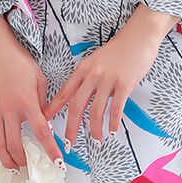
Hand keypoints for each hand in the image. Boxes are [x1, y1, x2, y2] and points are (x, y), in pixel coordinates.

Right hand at [0, 17, 63, 171]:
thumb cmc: (18, 61)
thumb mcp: (39, 79)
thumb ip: (41, 101)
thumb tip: (43, 119)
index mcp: (27, 101)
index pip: (41, 132)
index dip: (50, 150)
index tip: (57, 162)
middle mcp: (9, 109)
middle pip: (15, 145)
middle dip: (23, 160)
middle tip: (29, 166)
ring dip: (7, 158)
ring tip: (14, 165)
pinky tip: (0, 147)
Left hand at [41, 13, 166, 144]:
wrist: (138, 37)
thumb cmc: (117, 51)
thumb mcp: (96, 61)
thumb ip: (87, 78)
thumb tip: (80, 99)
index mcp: (83, 69)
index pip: (64, 93)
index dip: (53, 109)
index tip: (44, 122)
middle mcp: (92, 75)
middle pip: (77, 106)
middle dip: (71, 128)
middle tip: (69, 144)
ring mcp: (108, 80)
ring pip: (96, 111)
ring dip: (95, 130)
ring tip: (96, 140)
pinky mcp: (124, 84)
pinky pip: (116, 108)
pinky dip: (113, 123)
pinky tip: (113, 131)